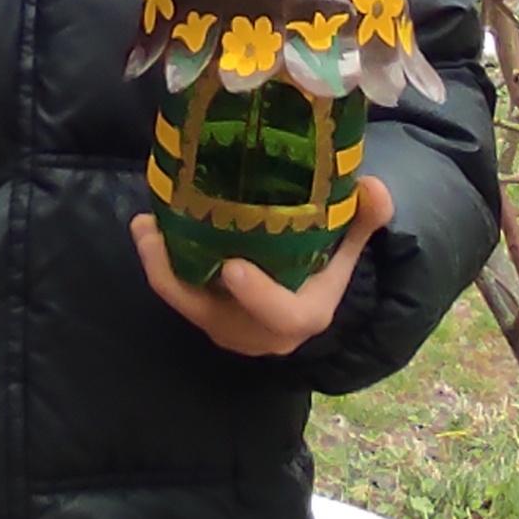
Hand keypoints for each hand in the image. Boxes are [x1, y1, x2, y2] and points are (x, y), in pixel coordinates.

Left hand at [131, 176, 393, 357]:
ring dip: (159, 267)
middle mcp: (260, 332)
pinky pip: (178, 295)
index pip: (283, 317)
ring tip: (144, 225)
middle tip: (157, 234)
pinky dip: (159, 264)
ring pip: (187, 304)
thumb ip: (364, 220)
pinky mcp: (205, 315)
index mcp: (303, 316)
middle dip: (182, 279)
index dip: (258, 296)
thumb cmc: (321, 271)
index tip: (232, 267)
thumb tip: (374, 187)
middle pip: (218, 316)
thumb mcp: (346, 249)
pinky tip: (148, 227)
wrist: (301, 304)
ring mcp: (227, 326)